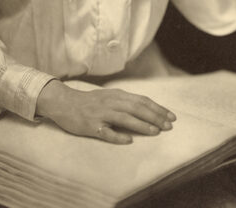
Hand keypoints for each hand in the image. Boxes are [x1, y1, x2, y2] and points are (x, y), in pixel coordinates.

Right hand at [36, 80, 176, 144]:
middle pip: (137, 109)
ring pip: (125, 118)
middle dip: (155, 117)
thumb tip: (147, 110)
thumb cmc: (89, 102)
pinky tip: (128, 141)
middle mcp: (111, 103)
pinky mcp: (91, 126)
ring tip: (155, 131)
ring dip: (142, 125)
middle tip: (168, 126)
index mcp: (117, 96)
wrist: (64, 103)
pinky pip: (106, 132)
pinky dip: (118, 136)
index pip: (142, 101)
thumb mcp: (109, 97)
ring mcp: (101, 114)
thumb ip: (126, 102)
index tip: (171, 116)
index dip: (158, 108)